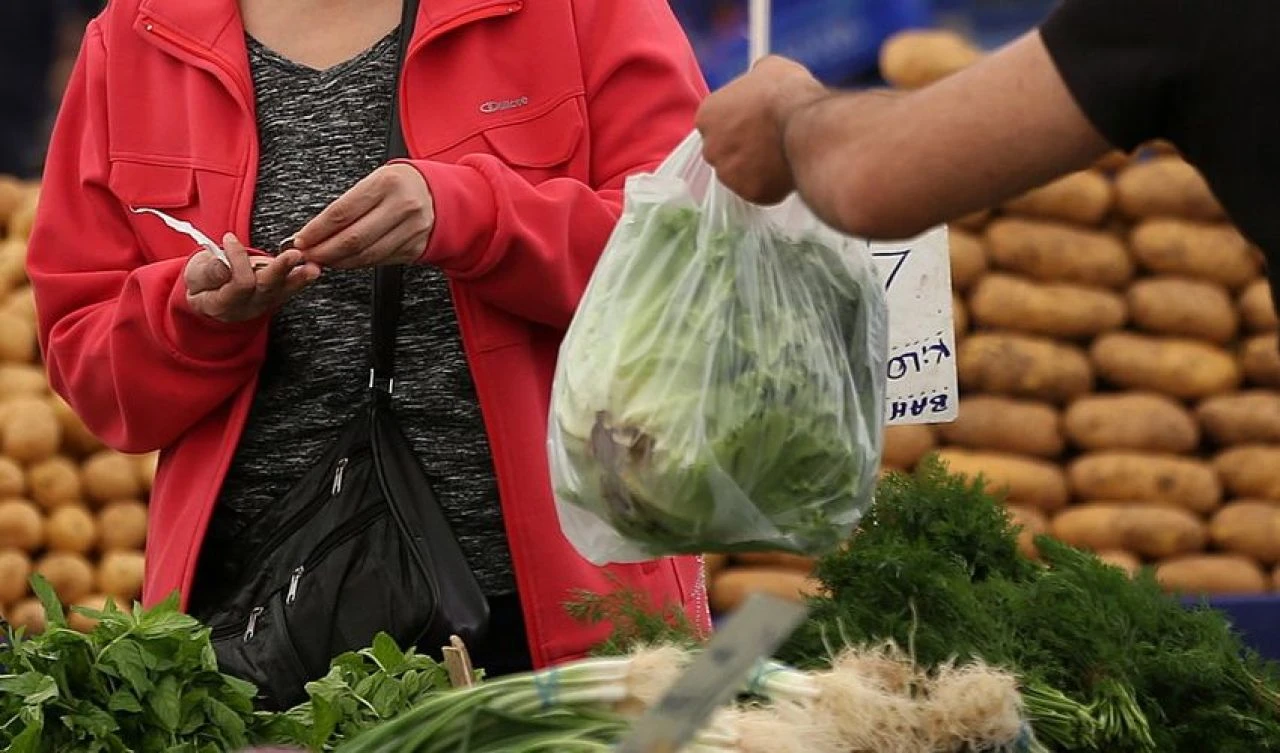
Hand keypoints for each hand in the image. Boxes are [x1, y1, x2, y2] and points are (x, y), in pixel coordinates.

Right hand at [185, 233, 321, 322]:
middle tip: (294, 255)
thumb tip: (223, 266)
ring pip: (283, 290)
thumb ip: (207, 274)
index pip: (239, 283)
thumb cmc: (200, 283)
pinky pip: (290, 289)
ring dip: (299, 277)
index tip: (229, 238)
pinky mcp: (276, 297)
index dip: (236, 260)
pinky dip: (302, 278)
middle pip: (267, 288)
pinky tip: (314, 268)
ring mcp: (264, 304)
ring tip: (313, 267)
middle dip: (281, 270)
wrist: (209, 299)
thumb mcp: (194, 278)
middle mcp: (248, 307)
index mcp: (222, 304)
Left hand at [290, 164, 434, 268]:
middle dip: (324, 251)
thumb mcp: (375, 181)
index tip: (301, 239)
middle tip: (307, 256)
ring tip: (323, 260)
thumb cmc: (400, 186)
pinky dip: (357, 264)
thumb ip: (348, 205)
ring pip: (366, 254)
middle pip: (353, 238)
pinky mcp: (416, 248)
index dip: (317, 230)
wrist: (440, 195)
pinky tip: (345, 261)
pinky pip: (380, 261)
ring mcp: (412, 230)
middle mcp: (403, 206)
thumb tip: (314, 231)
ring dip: (339, 261)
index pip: (342, 212)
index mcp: (387, 183)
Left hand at [696, 56, 826, 203]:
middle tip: (767, 141)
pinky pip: (759, 191)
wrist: (806, 126)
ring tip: (780, 155)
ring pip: (740, 174)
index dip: (736, 122)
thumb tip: (758, 79)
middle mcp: (711, 148)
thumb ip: (753, 81)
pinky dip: (771, 184)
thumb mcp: (767, 69)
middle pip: (724, 151)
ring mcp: (729, 174)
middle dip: (742, 148)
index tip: (752, 122)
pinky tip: (786, 170)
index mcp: (707, 115)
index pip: (715, 123)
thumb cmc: (786, 93)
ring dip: (755, 168)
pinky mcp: (750, 194)